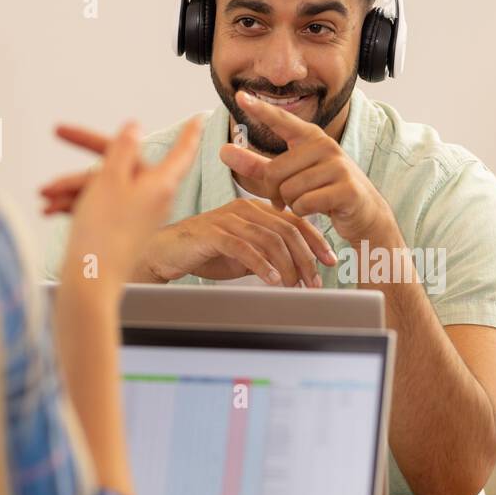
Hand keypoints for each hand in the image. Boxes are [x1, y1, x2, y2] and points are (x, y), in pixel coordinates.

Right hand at [57, 117, 200, 298]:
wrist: (90, 281)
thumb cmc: (102, 234)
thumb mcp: (110, 179)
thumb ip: (122, 149)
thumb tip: (135, 127)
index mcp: (160, 184)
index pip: (181, 150)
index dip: (189, 132)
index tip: (199, 119)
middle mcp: (153, 198)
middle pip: (123, 164)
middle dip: (87, 156)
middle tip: (59, 131)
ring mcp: (137, 215)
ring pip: (106, 186)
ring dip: (73, 185)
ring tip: (45, 196)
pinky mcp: (122, 230)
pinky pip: (100, 205)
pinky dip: (76, 203)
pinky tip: (50, 209)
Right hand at [145, 199, 337, 285]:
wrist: (166, 253)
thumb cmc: (205, 253)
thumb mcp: (245, 254)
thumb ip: (268, 255)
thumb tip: (298, 272)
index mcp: (256, 210)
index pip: (295, 222)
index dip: (316, 241)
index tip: (330, 261)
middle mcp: (245, 210)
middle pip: (287, 230)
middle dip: (306, 258)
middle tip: (314, 281)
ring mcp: (229, 219)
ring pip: (270, 239)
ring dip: (287, 265)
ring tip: (295, 285)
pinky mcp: (214, 233)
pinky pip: (245, 248)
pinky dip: (262, 265)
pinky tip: (272, 280)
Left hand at [219, 89, 396, 244]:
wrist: (364, 213)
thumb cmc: (323, 192)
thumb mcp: (290, 177)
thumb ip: (257, 166)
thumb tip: (223, 151)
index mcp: (310, 138)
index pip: (282, 120)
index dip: (260, 110)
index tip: (240, 95)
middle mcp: (325, 145)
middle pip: (276, 171)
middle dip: (275, 192)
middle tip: (286, 200)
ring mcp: (338, 166)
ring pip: (290, 190)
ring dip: (292, 205)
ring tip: (307, 203)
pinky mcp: (346, 189)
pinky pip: (305, 204)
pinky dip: (305, 213)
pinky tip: (318, 210)